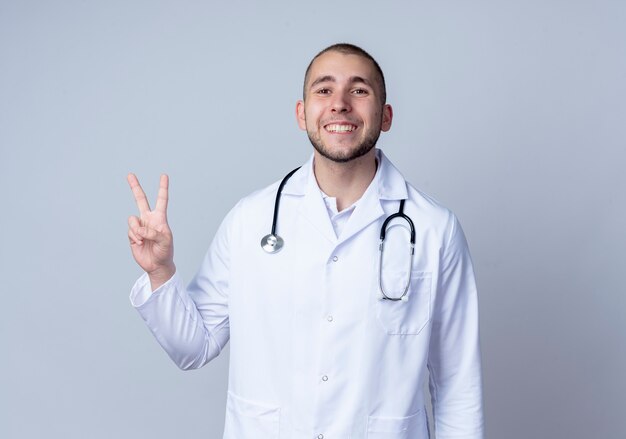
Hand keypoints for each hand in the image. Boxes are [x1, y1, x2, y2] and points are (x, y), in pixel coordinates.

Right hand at [127, 173, 174, 288]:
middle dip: (135, 187)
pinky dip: (134, 237)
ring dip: (137, 230)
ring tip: (143, 240)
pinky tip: (139, 243)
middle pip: (140, 200)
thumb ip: (153, 232)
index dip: (162, 188)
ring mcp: (140, 226)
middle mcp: (148, 219)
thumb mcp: (165, 241)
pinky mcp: (132, 234)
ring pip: (132, 220)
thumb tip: (140, 228)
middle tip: (130, 174)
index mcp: (160, 218)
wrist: (157, 265)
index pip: (162, 200)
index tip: (164, 176)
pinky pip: (130, 231)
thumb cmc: (165, 251)